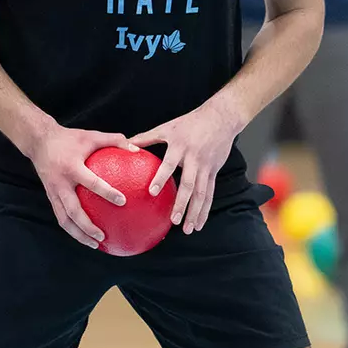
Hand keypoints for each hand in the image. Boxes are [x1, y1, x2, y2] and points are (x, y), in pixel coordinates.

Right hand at [30, 126, 132, 248]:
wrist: (39, 142)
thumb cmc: (69, 138)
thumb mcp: (91, 135)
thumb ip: (114, 140)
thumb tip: (137, 150)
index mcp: (72, 168)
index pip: (91, 183)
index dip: (106, 192)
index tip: (122, 201)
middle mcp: (61, 183)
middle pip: (73, 211)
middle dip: (87, 227)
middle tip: (104, 237)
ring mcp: (53, 192)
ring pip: (64, 219)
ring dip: (78, 235)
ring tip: (95, 244)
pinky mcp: (50, 197)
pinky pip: (61, 216)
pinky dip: (72, 229)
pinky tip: (86, 236)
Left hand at [130, 97, 244, 235]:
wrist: (221, 118)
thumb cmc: (190, 122)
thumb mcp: (168, 127)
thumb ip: (147, 137)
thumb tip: (126, 143)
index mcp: (180, 147)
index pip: (169, 164)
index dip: (161, 177)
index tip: (152, 192)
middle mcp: (194, 159)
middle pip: (188, 185)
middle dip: (182, 203)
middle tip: (174, 220)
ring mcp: (206, 167)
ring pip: (201, 193)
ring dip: (195, 212)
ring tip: (188, 229)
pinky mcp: (214, 172)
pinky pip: (210, 194)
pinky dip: (205, 210)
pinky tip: (199, 224)